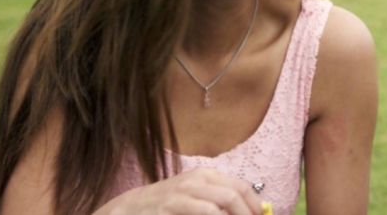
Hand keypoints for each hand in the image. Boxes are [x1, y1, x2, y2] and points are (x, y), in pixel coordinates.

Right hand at [96, 168, 266, 214]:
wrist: (131, 207)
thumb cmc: (168, 203)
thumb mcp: (195, 195)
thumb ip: (219, 200)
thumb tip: (250, 210)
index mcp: (206, 175)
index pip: (241, 186)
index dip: (255, 205)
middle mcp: (196, 180)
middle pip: (233, 196)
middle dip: (247, 213)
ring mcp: (182, 193)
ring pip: (219, 206)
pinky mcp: (170, 207)